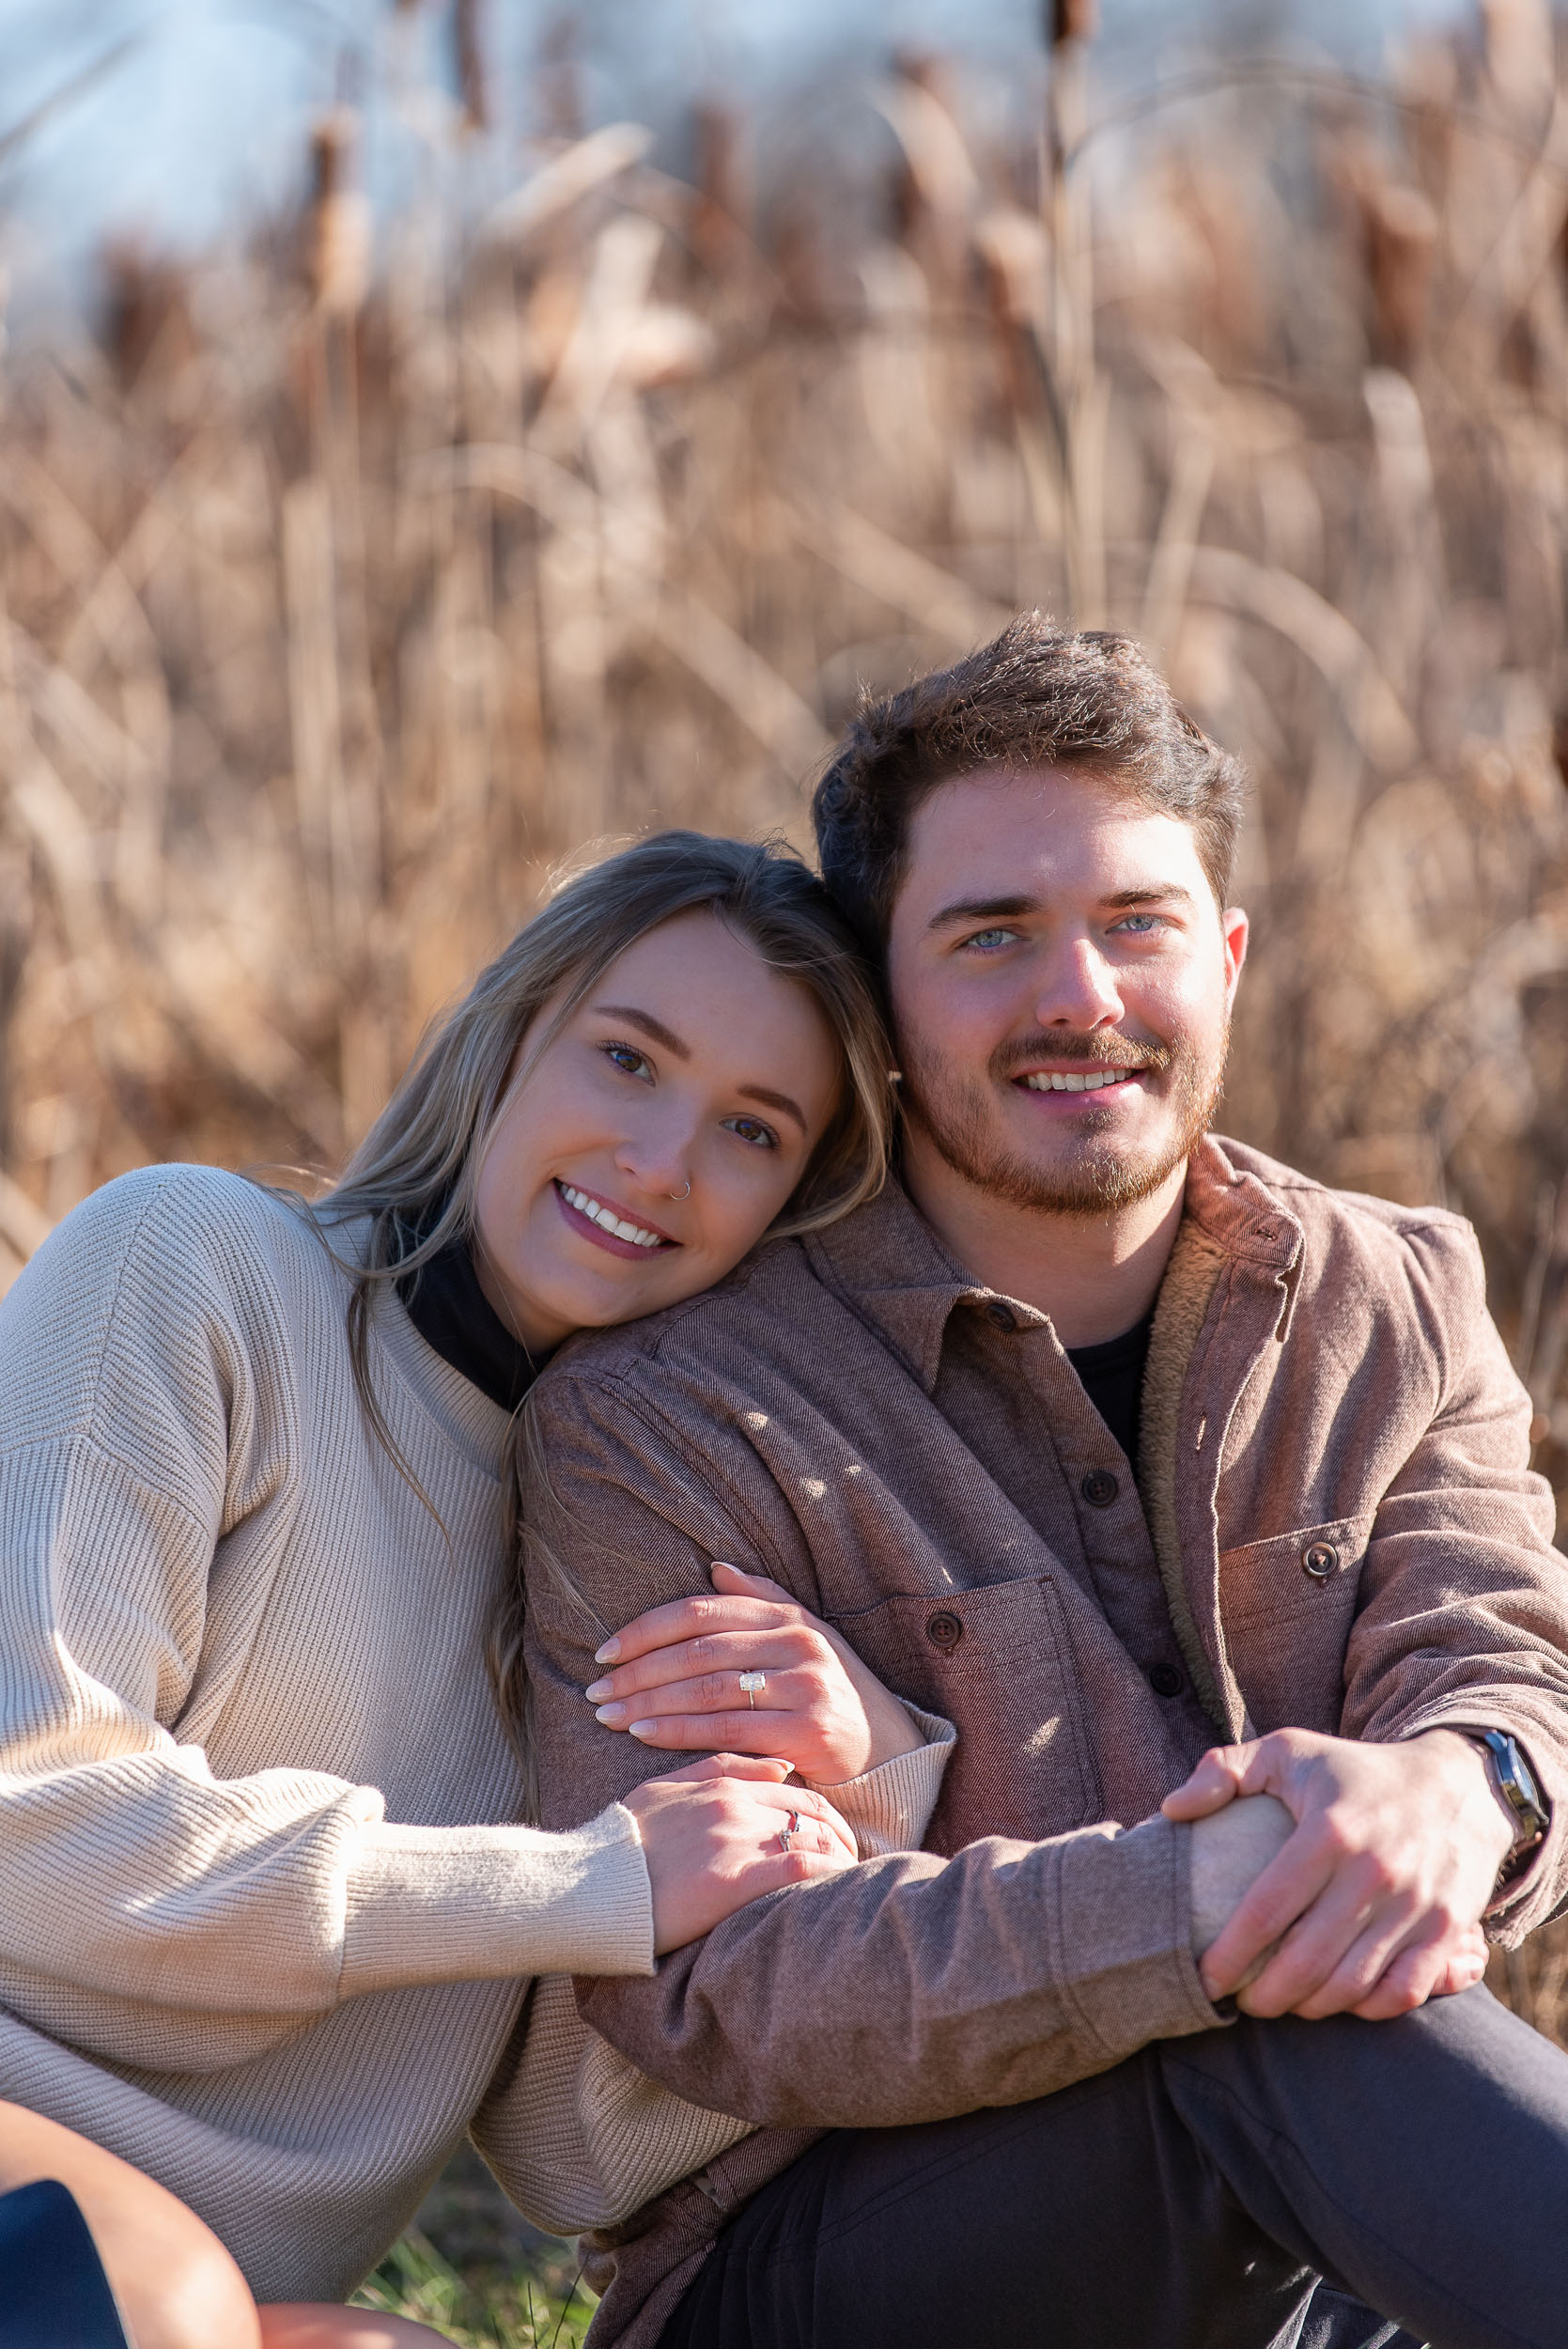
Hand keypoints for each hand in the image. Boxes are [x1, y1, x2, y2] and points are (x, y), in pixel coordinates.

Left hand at [585, 1562, 924, 1783]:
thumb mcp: (806, 1638)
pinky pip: (727, 1728)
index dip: (646, 1629)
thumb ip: (762, 1599)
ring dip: (648, 1702)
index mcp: (787, 1616)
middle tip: (595, 1690)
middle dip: (637, 1672)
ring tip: (609, 1715)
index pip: (701, 1612)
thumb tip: (715, 1567)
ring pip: (707, 1689)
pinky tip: (644, 1733)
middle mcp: (797, 1642)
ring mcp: (804, 1685)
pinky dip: (679, 1731)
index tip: (605, 1652)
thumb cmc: (833, 1693)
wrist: (890, 1751)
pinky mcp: (806, 1731)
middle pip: (697, 1651)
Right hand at [622, 1753, 857, 1952]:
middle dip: (841, 1833)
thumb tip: (781, 1763)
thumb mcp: (663, 1791)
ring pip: (813, 1837)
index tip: (833, 1832)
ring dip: (841, 1858)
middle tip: (853, 1855)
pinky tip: (841, 1890)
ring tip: (852, 1879)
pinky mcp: (734, 1880)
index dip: (820, 1811)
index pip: (792, 1789)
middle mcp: (734, 1805)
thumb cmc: (620, 1845)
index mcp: (719, 1784)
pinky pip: (802, 1870)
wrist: (586, 1885)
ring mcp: (735, 1841)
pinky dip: (830, 1876)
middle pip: (811, 1811)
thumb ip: (720, 1770)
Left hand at [1163, 1726, 1507, 2020]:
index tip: (1203, 1977)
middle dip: (1264, 1995)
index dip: (1230, 1955)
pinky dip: (1368, 2008)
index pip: (1266, 1911)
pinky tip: (1338, 2001)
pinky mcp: (1448, 1929)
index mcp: (1329, 1832)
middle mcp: (1375, 1873)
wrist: (1460, 1782)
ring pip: (1352, 1984)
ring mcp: (1416, 1905)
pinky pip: (1404, 1991)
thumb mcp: (1288, 1750)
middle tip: (1239, 2001)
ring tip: (1281, 2003)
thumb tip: (1171, 1809)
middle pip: (1307, 1961)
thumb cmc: (1355, 1770)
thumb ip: (1224, 1771)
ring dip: (1309, 2006)